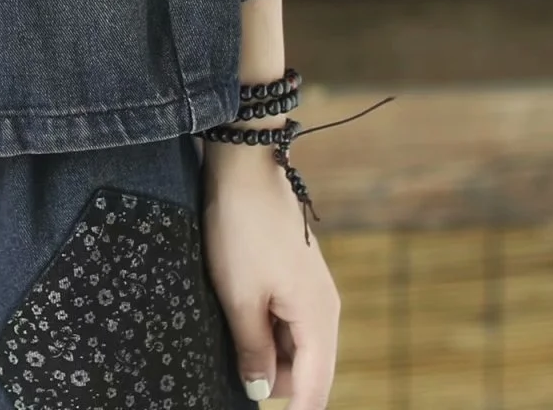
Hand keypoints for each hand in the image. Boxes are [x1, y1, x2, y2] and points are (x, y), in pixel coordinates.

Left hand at [202, 141, 339, 406]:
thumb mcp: (238, 295)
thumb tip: (261, 392)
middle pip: (305, 371)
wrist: (245, 166)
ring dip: (264, 350)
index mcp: (318, 319)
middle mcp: (324, 309)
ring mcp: (311, 291)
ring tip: (228, 328)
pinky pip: (285, 319)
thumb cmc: (241, 227)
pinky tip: (236, 312)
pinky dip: (263, 326)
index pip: (316, 390)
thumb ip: (252, 349)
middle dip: (272, 379)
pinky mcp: (295, 276)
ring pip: (293, 345)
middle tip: (230, 364)